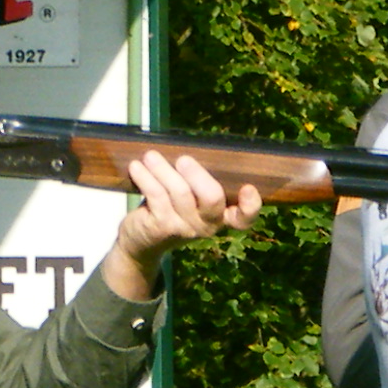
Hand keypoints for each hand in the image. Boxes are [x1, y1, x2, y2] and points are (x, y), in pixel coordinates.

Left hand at [102, 152, 261, 301]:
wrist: (141, 241)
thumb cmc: (170, 209)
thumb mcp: (189, 198)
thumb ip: (198, 181)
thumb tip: (194, 147)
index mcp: (220, 216)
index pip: (244, 218)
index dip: (251, 206)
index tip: (248, 188)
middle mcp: (207, 226)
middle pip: (213, 198)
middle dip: (197, 174)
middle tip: (183, 160)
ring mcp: (185, 228)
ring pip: (180, 192)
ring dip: (164, 169)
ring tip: (151, 156)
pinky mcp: (162, 227)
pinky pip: (157, 196)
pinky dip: (146, 178)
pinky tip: (137, 167)